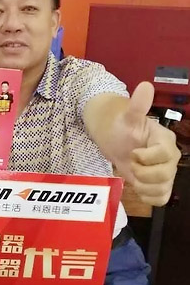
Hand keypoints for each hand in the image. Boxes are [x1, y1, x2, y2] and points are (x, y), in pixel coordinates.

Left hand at [113, 82, 180, 205]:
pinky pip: (161, 199)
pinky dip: (147, 197)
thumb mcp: (126, 116)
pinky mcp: (160, 185)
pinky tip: (138, 186)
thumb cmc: (120, 126)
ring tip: (134, 173)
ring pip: (162, 189)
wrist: (113, 137)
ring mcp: (166, 172)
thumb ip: (138, 105)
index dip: (145, 158)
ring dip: (143, 186)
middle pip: (164, 176)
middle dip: (142, 173)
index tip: (133, 152)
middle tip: (131, 163)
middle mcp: (170, 157)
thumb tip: (146, 85)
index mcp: (165, 140)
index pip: (164, 155)